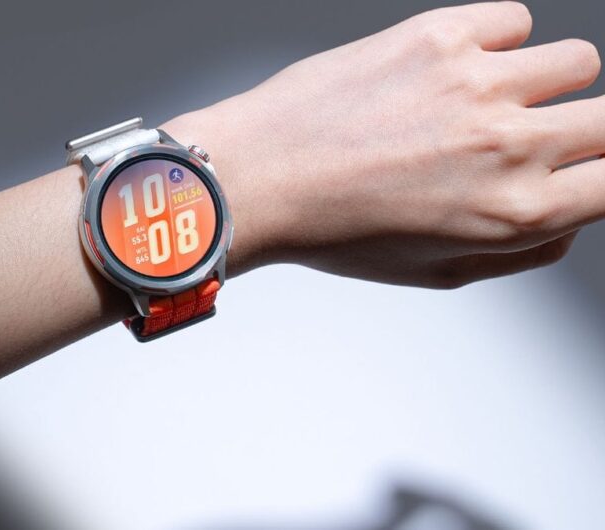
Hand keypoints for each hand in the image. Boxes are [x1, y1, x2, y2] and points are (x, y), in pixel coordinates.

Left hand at [166, 1, 603, 287]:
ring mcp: (477, 82)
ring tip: (487, 101)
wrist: (262, 177)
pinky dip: (496, 42)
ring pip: (574, 61)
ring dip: (544, 82)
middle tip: (535, 137)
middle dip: (585, 132)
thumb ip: (518, 252)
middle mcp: (508, 145)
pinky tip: (453, 69)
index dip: (601, 175)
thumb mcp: (434, 272)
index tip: (585, 167)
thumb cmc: (335, 230)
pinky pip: (513, 19)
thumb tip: (565, 223)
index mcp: (514, 214)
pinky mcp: (439, 35)